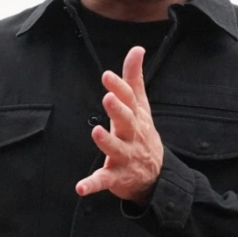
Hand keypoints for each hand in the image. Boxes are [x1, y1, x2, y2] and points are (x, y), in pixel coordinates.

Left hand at [76, 46, 162, 203]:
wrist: (156, 175)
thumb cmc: (142, 134)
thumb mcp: (141, 106)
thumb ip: (134, 79)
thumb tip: (137, 49)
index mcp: (136, 118)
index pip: (129, 100)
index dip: (119, 87)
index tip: (107, 75)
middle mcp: (132, 136)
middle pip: (126, 122)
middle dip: (118, 110)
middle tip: (108, 98)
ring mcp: (125, 157)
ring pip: (116, 150)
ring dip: (107, 142)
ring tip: (96, 132)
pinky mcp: (116, 177)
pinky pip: (104, 180)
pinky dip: (93, 184)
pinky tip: (81, 187)